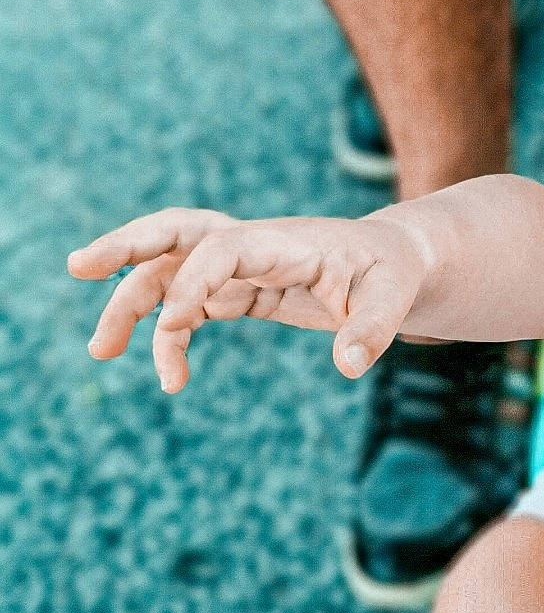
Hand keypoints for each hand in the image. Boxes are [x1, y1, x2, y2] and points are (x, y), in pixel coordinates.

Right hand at [68, 207, 428, 391]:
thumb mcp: (397, 296)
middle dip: (127, 246)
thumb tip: (348, 367)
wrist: (396, 260)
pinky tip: (172, 379)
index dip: (192, 282)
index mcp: (284, 240)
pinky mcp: (243, 289)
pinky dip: (174, 337)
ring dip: (132, 302)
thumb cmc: (395, 272)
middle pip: (178, 232)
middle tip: (77, 266)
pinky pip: (194, 307)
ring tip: (99, 351)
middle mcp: (253, 245)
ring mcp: (243, 265)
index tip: (171, 326)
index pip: (222, 247)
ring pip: (173, 271)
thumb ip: (374, 328)